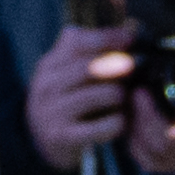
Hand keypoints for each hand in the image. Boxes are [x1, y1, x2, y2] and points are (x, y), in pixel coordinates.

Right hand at [22, 28, 137, 169]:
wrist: (41, 141)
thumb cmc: (65, 100)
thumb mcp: (65, 72)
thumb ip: (88, 51)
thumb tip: (126, 34)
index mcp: (49, 65)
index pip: (77, 42)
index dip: (107, 37)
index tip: (131, 38)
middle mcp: (47, 86)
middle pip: (91, 67)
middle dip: (118, 68)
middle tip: (133, 71)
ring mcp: (53, 112)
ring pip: (103, 94)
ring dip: (121, 96)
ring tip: (123, 99)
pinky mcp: (64, 137)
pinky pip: (104, 125)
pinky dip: (119, 122)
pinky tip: (119, 121)